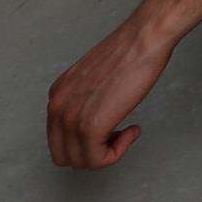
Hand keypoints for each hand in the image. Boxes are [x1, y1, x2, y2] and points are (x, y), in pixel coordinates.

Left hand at [47, 13, 176, 169]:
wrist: (143, 39)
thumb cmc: (128, 53)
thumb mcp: (91, 79)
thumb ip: (83, 101)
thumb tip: (92, 122)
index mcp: (57, 95)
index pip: (58, 139)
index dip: (84, 142)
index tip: (107, 130)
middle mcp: (57, 107)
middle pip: (63, 156)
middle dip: (91, 153)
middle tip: (115, 137)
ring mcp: (71, 118)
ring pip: (81, 162)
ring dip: (107, 153)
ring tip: (126, 132)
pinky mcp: (90, 127)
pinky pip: (98, 160)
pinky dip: (117, 153)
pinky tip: (132, 131)